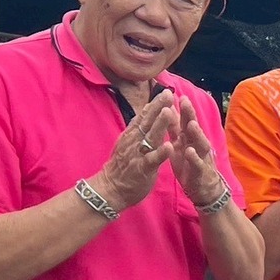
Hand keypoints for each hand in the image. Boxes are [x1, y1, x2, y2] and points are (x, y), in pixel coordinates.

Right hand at [91, 91, 174, 210]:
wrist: (110, 189)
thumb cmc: (123, 167)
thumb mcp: (129, 144)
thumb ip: (138, 130)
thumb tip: (146, 113)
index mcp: (132, 135)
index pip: (143, 116)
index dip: (154, 103)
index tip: (164, 90)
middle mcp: (134, 141)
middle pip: (147, 121)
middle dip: (158, 107)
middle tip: (168, 93)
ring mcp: (137, 154)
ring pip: (150, 137)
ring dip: (160, 124)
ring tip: (169, 112)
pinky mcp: (142, 168)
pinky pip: (152, 160)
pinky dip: (160, 152)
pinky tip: (169, 146)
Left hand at [163, 96, 230, 209]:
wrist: (203, 190)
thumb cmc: (189, 165)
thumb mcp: (179, 145)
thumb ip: (175, 129)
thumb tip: (169, 109)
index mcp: (189, 138)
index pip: (185, 120)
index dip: (181, 108)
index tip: (175, 93)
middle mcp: (197, 145)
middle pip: (194, 127)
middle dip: (190, 115)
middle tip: (185, 102)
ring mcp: (201, 158)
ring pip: (200, 143)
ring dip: (196, 133)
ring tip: (190, 124)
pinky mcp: (201, 172)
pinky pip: (198, 164)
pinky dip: (194, 157)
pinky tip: (189, 151)